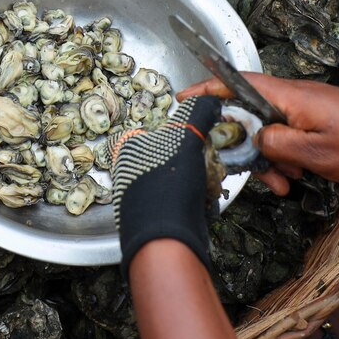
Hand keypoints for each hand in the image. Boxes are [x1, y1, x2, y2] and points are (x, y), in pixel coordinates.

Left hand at [112, 95, 222, 270]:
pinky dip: (196, 200)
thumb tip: (209, 100)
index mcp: (129, 147)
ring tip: (207, 186)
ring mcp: (141, 195)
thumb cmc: (168, 182)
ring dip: (200, 180)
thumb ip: (197, 113)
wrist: (165, 238)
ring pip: (180, 177)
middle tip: (207, 165)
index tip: (199, 138)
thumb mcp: (185, 137)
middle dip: (195, 160)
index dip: (182, 133)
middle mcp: (129, 170)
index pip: (156, 128)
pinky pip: (181, 199)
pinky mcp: (155, 217)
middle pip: (172, 154)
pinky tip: (202, 204)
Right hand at [177, 74, 338, 194]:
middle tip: (247, 171)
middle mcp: (294, 95)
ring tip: (283, 183)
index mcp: (290, 96)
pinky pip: (287, 134)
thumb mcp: (315, 154)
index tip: (183, 100)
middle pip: (249, 112)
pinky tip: (296, 177)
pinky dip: (285, 155)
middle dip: (244, 143)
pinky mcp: (316, 119)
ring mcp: (306, 107)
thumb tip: (253, 138)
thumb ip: (276, 144)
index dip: (207, 90)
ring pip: (268, 128)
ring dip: (268, 156)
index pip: (238, 83)